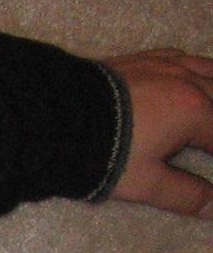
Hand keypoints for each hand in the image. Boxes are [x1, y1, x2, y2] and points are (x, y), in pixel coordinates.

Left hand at [103, 49, 212, 217]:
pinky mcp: (145, 58)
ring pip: (211, 72)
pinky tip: (193, 80)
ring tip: (208, 115)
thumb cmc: (102, 154)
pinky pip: (184, 57)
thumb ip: (184, 194)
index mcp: (194, 112)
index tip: (210, 164)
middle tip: (207, 143)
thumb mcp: (146, 182)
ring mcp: (167, 65)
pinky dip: (198, 70)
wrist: (55, 119)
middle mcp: (188, 82)